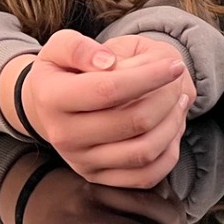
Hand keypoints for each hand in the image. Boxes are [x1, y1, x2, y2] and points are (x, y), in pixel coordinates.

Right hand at [4, 30, 193, 188]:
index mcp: (53, 98)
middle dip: (166, 98)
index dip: (148, 77)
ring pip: (143, 153)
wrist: (44, 108)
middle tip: (178, 79)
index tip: (174, 64)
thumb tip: (108, 61)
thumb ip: (79, 47)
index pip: (108, 89)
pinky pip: (144, 177)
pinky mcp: (97, 177)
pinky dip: (168, 153)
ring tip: (179, 100)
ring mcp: (81, 161)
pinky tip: (171, 127)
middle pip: (132, 122)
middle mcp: (64, 135)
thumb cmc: (60, 71)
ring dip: (172, 125)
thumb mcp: (58, 46)